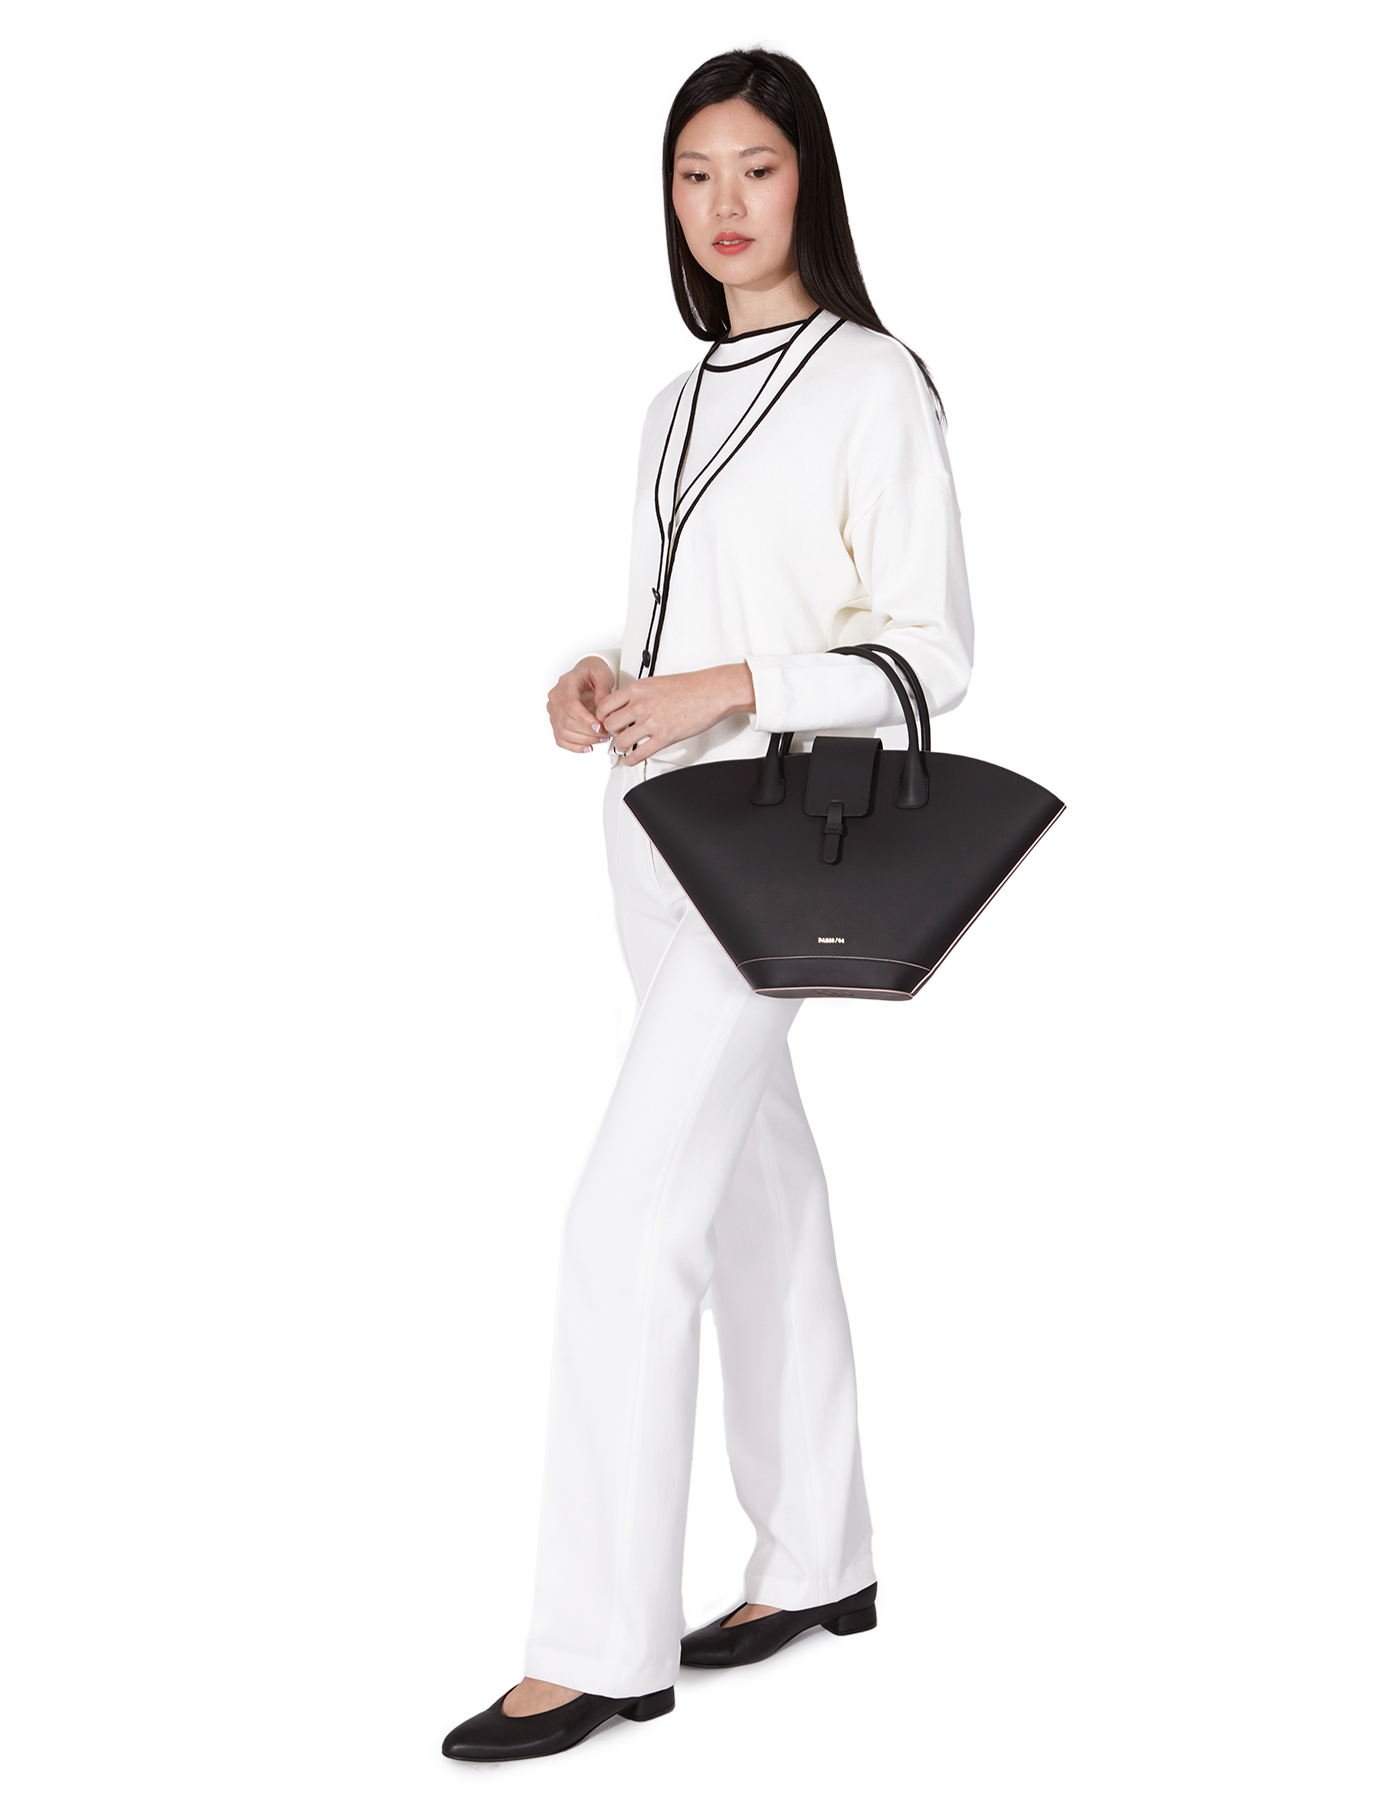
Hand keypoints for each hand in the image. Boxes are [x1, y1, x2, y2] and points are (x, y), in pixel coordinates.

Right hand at [546, 656, 614, 753]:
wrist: (585, 675)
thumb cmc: (592, 673)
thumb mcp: (603, 675)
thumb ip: (604, 690)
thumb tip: (602, 709)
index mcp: (566, 683)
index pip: (570, 705)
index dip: (584, 719)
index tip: (599, 726)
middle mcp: (556, 697)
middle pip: (567, 721)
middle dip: (589, 732)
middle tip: (606, 733)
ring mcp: (554, 710)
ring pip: (563, 732)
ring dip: (584, 740)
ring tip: (601, 739)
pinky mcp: (556, 721)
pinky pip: (560, 738)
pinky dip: (574, 746)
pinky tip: (588, 746)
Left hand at [596, 663, 756, 765]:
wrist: (712, 692)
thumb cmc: (690, 686)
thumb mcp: (656, 682)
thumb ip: (639, 694)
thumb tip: (627, 704)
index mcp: (637, 689)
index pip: (605, 705)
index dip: (603, 716)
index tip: (606, 720)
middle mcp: (641, 705)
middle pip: (608, 724)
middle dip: (610, 732)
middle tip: (615, 733)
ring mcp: (651, 722)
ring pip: (620, 741)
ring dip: (620, 746)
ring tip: (624, 746)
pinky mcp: (663, 737)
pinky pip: (638, 754)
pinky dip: (631, 760)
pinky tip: (631, 759)